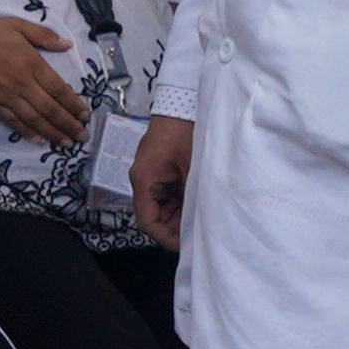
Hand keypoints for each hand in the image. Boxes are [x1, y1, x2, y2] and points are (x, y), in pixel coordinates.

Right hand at [0, 9, 88, 146]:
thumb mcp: (17, 25)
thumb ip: (44, 35)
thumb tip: (67, 45)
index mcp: (32, 64)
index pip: (59, 89)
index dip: (74, 104)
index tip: (85, 114)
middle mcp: (23, 85)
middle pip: (51, 109)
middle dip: (69, 124)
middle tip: (82, 136)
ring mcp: (8, 97)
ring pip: (36, 120)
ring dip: (53, 133)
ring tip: (67, 143)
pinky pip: (15, 123)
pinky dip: (29, 133)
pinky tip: (40, 140)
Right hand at [131, 113, 193, 247]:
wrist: (182, 103)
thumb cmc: (185, 131)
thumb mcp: (194, 166)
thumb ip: (195, 194)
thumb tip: (205, 220)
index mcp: (144, 180)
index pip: (147, 221)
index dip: (165, 238)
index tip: (186, 245)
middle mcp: (143, 181)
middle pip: (155, 217)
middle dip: (175, 228)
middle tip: (201, 233)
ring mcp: (152, 176)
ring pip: (163, 208)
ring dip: (181, 216)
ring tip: (204, 220)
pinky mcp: (161, 172)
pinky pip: (169, 196)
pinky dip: (183, 203)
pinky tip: (200, 204)